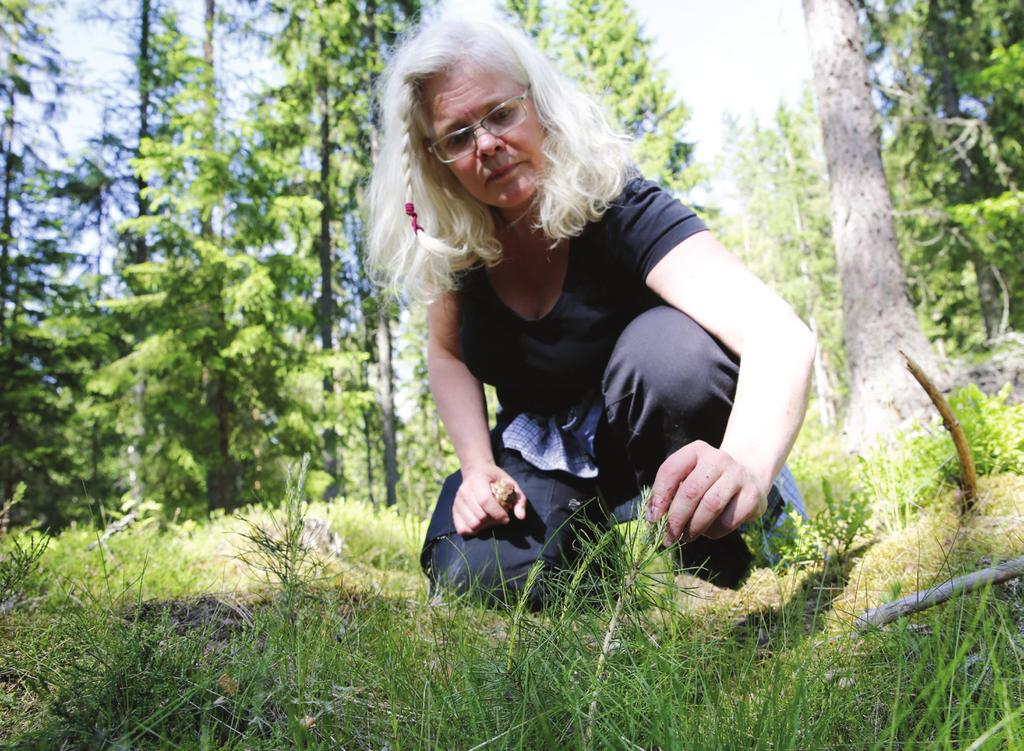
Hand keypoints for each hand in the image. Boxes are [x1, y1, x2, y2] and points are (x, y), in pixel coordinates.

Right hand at [452, 463, 526, 537]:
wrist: (475, 471)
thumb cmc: (495, 479)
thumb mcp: (510, 484)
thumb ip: (519, 499)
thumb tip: (521, 517)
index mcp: (478, 480)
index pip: (485, 501)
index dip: (498, 513)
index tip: (506, 518)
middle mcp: (464, 491)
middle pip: (480, 516)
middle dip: (493, 521)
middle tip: (499, 518)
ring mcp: (457, 501)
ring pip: (472, 524)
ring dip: (484, 526)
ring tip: (490, 519)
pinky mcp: (454, 510)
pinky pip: (462, 529)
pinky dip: (473, 531)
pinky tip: (480, 524)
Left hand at [645, 440, 767, 546]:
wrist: (750, 475)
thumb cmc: (709, 480)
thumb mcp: (690, 476)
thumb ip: (672, 492)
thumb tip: (654, 518)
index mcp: (697, 450)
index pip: (671, 470)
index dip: (659, 496)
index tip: (653, 519)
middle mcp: (718, 459)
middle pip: (690, 491)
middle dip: (676, 518)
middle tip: (668, 537)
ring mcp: (738, 476)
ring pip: (710, 506)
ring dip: (694, 527)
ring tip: (686, 537)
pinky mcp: (752, 497)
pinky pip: (727, 521)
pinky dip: (713, 532)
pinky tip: (708, 531)